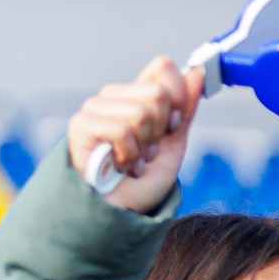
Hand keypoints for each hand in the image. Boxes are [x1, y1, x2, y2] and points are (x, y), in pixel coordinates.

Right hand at [68, 57, 199, 211]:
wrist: (120, 212)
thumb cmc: (141, 182)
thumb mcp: (173, 145)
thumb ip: (184, 109)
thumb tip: (198, 73)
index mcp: (137, 95)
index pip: (163, 67)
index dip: (177, 98)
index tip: (172, 127)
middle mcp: (115, 96)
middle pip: (158, 93)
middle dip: (160, 131)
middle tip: (147, 152)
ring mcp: (95, 108)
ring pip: (141, 113)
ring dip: (143, 147)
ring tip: (131, 161)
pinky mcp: (81, 124)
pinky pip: (121, 129)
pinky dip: (127, 154)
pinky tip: (118, 165)